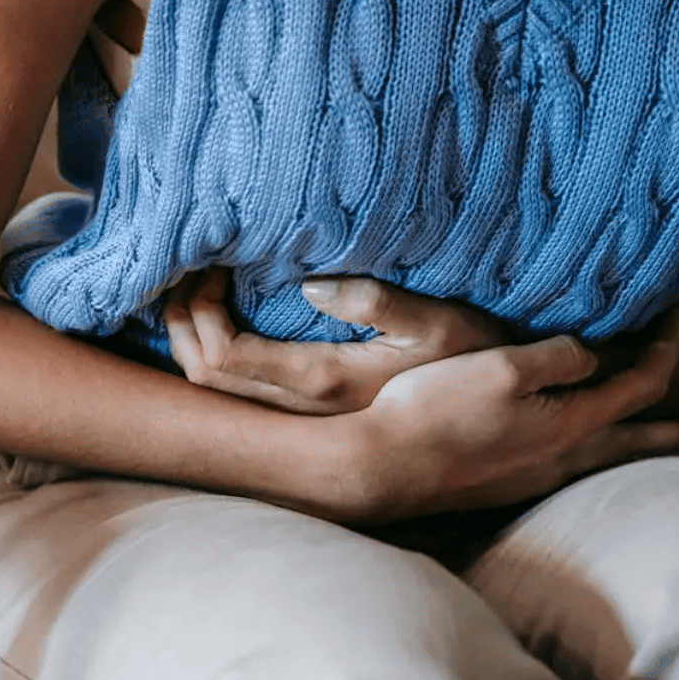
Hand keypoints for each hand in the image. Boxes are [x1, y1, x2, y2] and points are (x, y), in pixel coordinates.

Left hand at [162, 268, 510, 413]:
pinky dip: (211, 348)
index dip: (199, 313)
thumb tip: (310, 286)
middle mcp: (301, 408)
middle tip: (189, 268)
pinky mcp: (306, 410)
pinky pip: (235, 387)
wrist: (496, 414)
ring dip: (190, 336)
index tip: (212, 265)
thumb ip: (379, 303)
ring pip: (212, 386)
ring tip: (196, 286)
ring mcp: (300, 414)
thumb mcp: (442, 323)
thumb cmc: (476, 359)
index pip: (224, 357)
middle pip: (202, 375)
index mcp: (323, 381)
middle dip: (181, 320)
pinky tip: (219, 315)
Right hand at [353, 308, 678, 519]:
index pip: (642, 384)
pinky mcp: (500, 485)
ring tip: (647, 436)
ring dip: (633, 442)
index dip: (666, 347)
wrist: (380, 467)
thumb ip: (558, 356)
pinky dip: (589, 452)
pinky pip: (565, 466)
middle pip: (636, 441)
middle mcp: (560, 459)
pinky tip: (569, 449)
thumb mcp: (502, 366)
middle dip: (674, 426)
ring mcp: (529, 478)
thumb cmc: (435, 413)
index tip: (675, 316)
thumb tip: (587, 356)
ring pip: (601, 458)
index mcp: (570, 425)